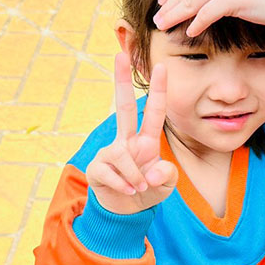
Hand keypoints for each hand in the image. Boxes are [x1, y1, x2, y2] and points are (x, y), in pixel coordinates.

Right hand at [85, 52, 177, 215]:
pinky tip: (129, 193)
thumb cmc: (147, 191)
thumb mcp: (166, 186)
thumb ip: (167, 176)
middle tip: (119, 54)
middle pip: (123, 107)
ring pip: (122, 156)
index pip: (154, 112)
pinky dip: (125, 186)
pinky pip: (112, 173)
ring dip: (136, 177)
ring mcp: (110, 152)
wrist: (125, 210)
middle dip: (121, 81)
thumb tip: (152, 172)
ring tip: (140, 189)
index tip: (163, 67)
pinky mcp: (97, 167)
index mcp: (146, 140)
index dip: (159, 91)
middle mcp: (127, 141)